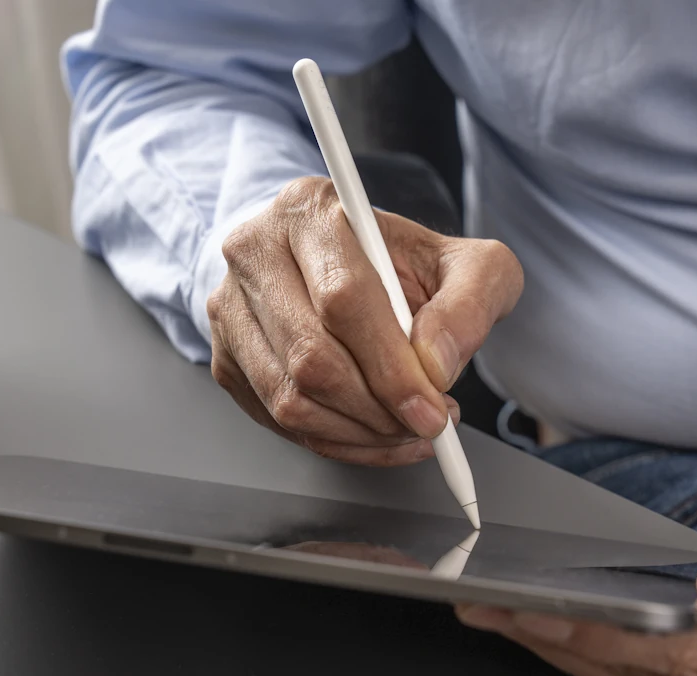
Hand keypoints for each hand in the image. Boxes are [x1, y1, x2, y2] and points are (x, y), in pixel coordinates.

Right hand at [207, 177, 522, 464]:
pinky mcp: (226, 359)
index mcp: (311, 211)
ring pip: (290, 399)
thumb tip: (436, 363)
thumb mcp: (468, 266)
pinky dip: (338, 442)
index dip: (391, 367)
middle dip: (379, 410)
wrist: (354, 268)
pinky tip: (376, 434)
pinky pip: (277, 422)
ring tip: (407, 427)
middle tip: (427, 424)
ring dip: (360, 432)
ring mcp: (231, 309)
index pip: (343, 299)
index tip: (432, 405)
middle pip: (311, 358)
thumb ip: (469, 304)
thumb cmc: (404, 265)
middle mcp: (256, 253)